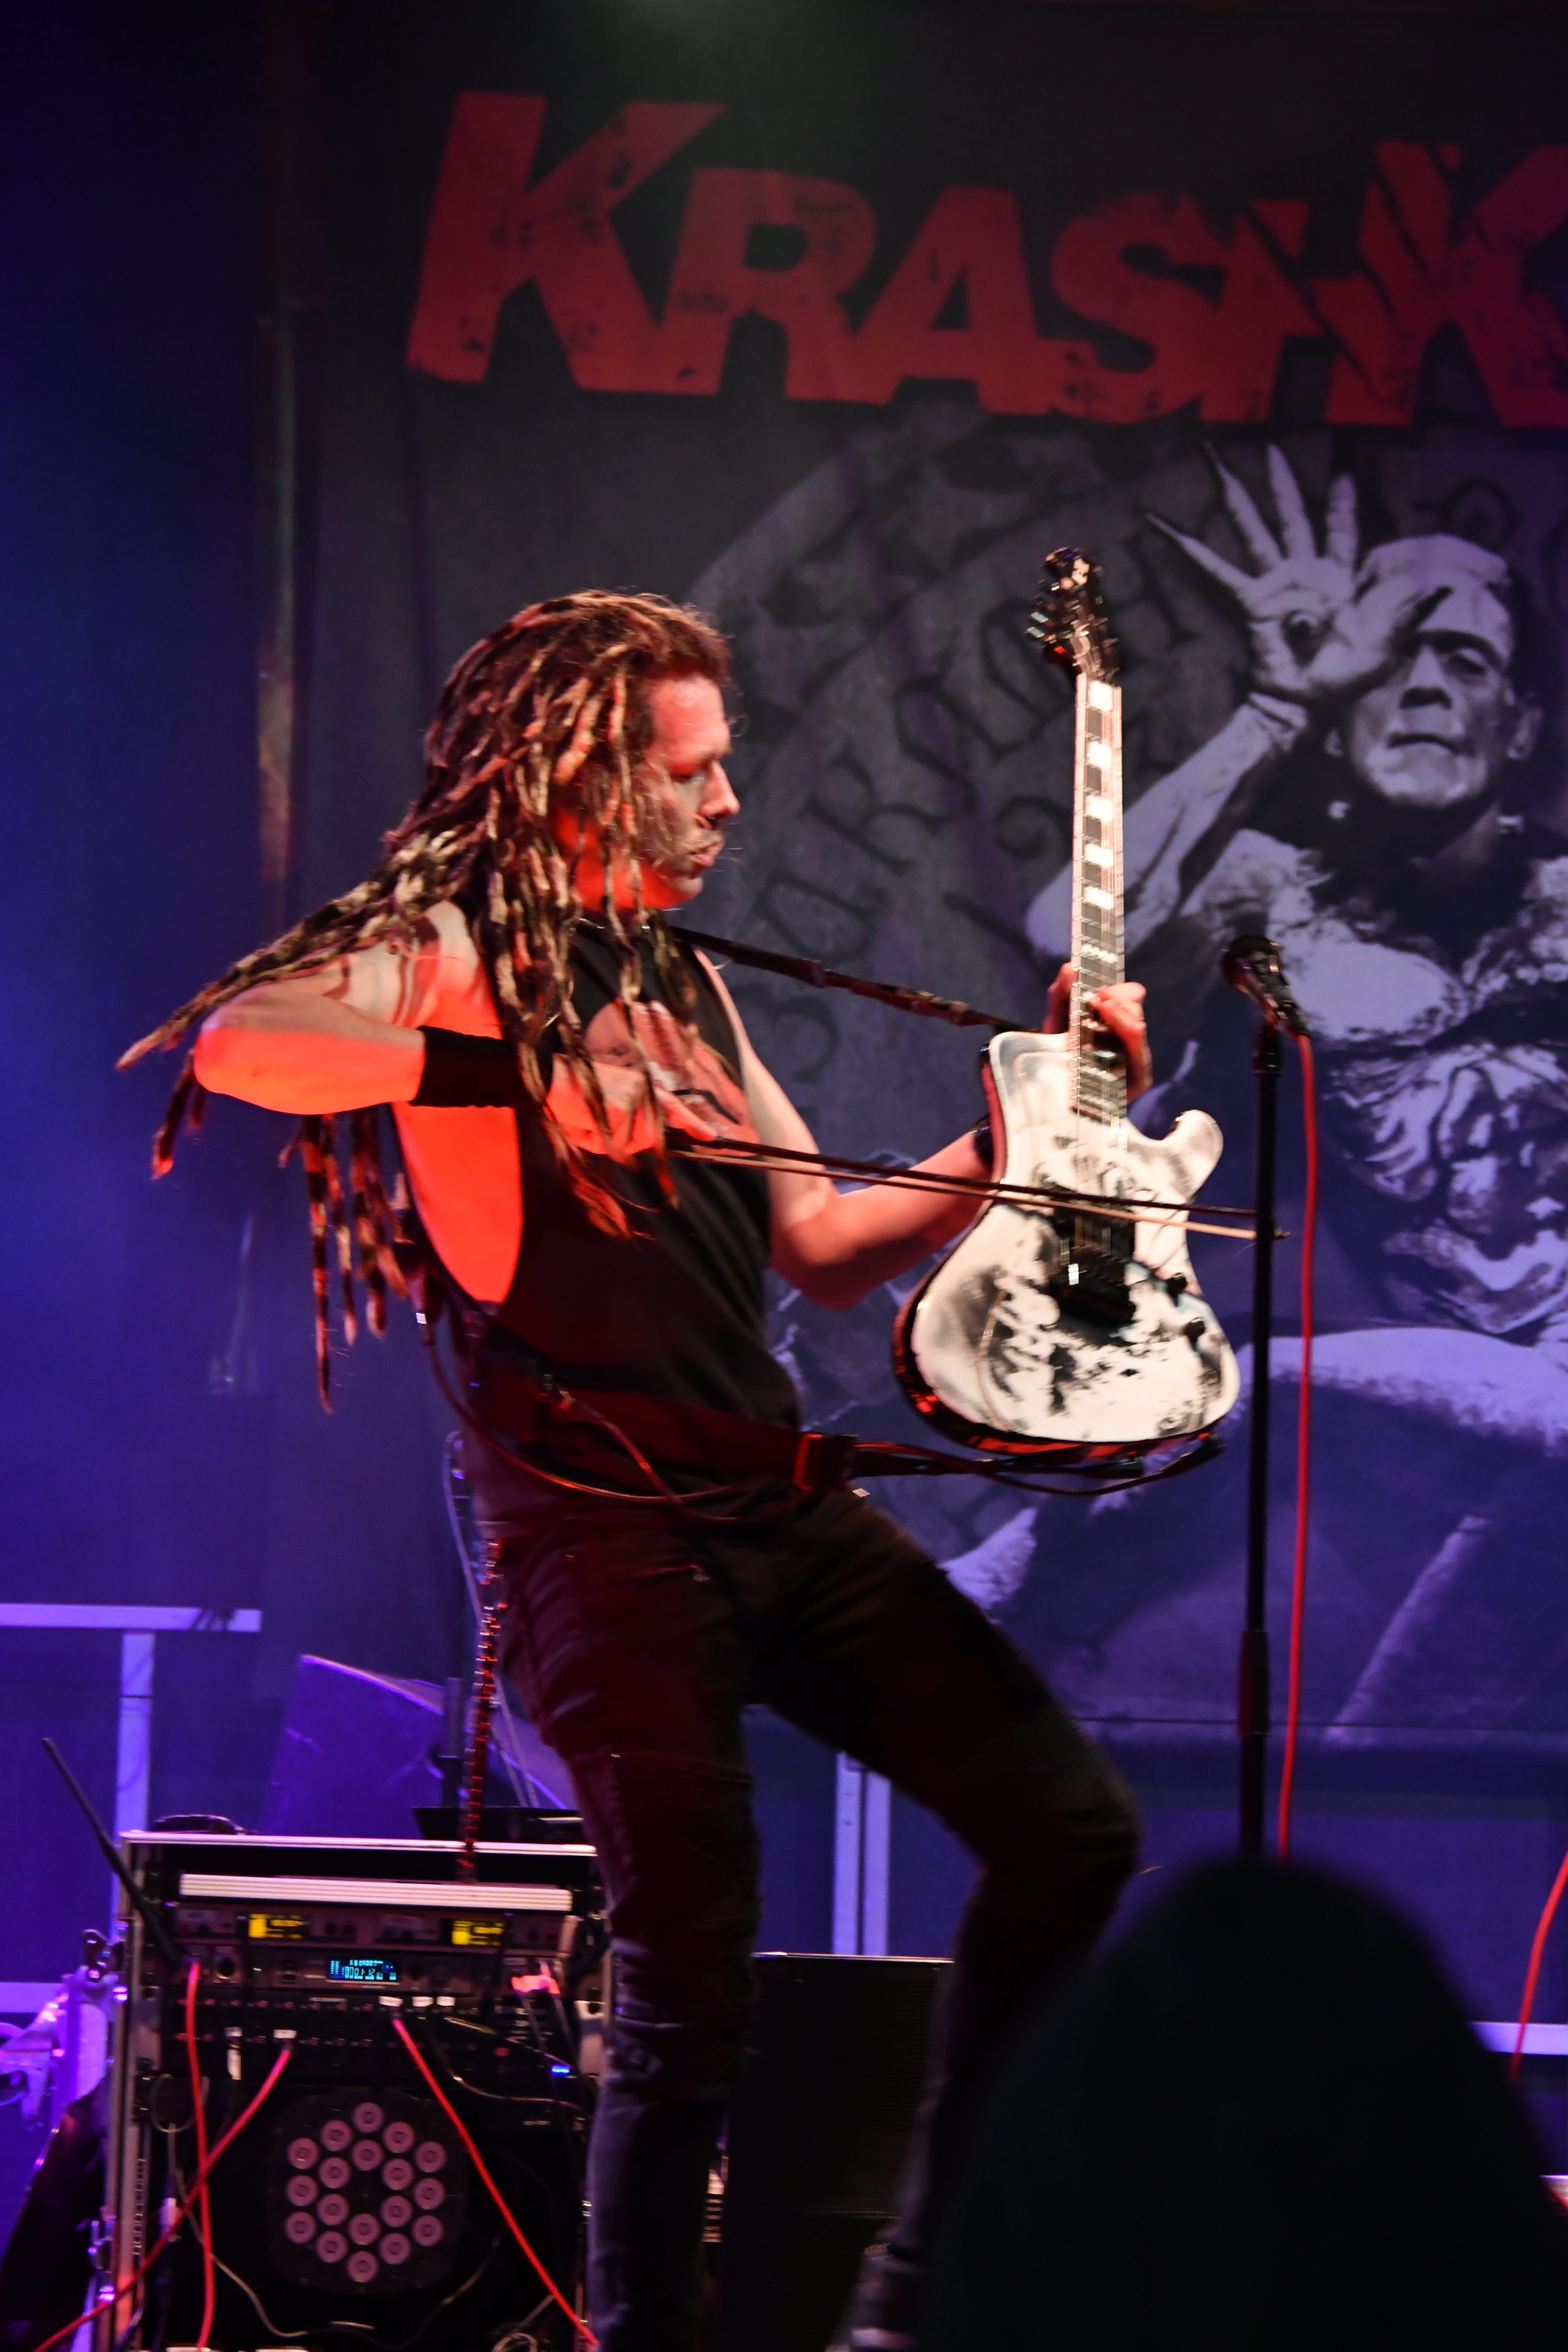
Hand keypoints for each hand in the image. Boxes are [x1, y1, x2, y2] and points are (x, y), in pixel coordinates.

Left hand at [1041, 964, 1152, 1101]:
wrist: (1050, 1094)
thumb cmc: (1058, 1055)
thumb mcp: (1056, 1022)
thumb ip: (1060, 995)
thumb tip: (1069, 967)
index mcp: (1117, 1018)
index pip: (1132, 996)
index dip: (1119, 991)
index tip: (1099, 990)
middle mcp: (1130, 1037)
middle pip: (1135, 1010)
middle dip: (1118, 1003)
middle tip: (1097, 998)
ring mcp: (1136, 1059)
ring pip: (1137, 1030)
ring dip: (1121, 1016)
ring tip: (1101, 1007)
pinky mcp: (1138, 1081)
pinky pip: (1141, 1058)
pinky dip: (1133, 1040)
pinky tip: (1133, 1028)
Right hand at [1148, 446, 1443, 709]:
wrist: (1304, 705)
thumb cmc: (1344, 679)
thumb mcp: (1387, 645)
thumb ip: (1407, 613)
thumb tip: (1442, 586)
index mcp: (1338, 579)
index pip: (1341, 530)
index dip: (1342, 502)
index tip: (1344, 470)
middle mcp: (1302, 573)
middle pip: (1291, 515)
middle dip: (1281, 480)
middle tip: (1270, 442)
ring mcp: (1273, 585)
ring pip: (1254, 530)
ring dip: (1236, 493)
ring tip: (1217, 459)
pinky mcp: (1250, 602)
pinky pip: (1216, 570)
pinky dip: (1188, 548)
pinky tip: (1161, 524)